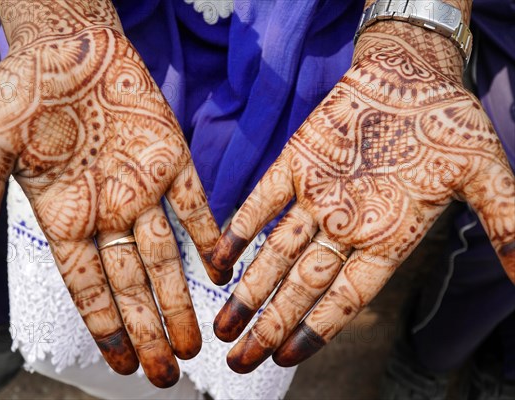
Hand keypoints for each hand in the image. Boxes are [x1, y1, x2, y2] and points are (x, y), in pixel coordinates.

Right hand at [0, 22, 228, 386]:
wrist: (66, 44)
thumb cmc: (21, 95)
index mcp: (65, 219)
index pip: (88, 288)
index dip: (106, 329)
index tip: (123, 368)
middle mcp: (108, 213)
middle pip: (131, 284)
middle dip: (148, 329)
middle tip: (167, 374)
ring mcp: (142, 188)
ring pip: (165, 255)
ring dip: (179, 299)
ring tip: (192, 343)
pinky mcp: (172, 158)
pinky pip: (194, 204)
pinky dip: (208, 236)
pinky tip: (220, 271)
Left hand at [209, 27, 514, 372]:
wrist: (414, 74)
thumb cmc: (449, 125)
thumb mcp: (484, 176)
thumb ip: (505, 225)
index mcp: (386, 236)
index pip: (346, 298)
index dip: (316, 329)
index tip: (286, 358)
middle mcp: (345, 225)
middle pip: (302, 286)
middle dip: (271, 324)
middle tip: (239, 359)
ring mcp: (316, 196)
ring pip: (276, 253)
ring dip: (249, 289)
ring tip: (224, 327)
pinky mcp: (295, 163)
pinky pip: (261, 202)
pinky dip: (239, 229)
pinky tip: (218, 261)